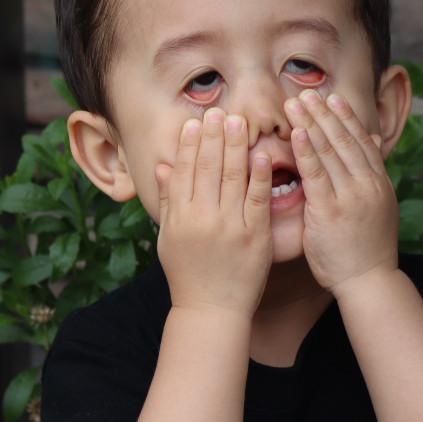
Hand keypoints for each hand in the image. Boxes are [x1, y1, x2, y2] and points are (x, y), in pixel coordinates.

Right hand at [155, 108, 273, 316]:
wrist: (211, 310)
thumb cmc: (187, 274)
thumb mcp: (168, 237)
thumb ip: (168, 201)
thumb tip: (161, 167)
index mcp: (179, 217)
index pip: (183, 171)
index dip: (188, 144)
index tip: (195, 122)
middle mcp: (201, 218)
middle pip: (206, 167)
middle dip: (213, 137)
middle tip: (218, 111)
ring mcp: (229, 226)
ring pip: (231, 177)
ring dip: (235, 146)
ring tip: (239, 121)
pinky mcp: (254, 236)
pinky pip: (258, 200)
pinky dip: (260, 176)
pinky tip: (261, 155)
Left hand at [285, 89, 397, 293]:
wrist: (369, 280)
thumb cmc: (364, 247)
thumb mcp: (375, 206)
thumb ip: (369, 175)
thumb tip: (371, 142)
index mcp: (378, 182)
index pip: (360, 140)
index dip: (344, 117)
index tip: (329, 97)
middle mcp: (368, 184)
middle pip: (344, 139)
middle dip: (324, 113)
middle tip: (305, 91)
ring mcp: (352, 196)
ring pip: (330, 151)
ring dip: (312, 123)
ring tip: (295, 103)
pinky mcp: (332, 210)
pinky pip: (317, 175)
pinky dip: (308, 151)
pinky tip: (297, 133)